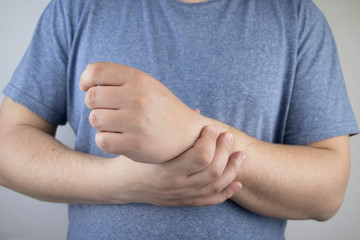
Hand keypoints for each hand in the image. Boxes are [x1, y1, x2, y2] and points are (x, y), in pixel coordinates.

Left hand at [80, 62, 209, 162]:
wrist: (188, 134)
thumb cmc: (161, 108)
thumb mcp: (147, 85)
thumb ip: (120, 79)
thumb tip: (86, 80)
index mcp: (139, 79)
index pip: (96, 71)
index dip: (86, 80)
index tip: (89, 88)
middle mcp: (138, 98)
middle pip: (91, 98)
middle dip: (96, 105)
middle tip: (110, 111)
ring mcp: (137, 122)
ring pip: (95, 120)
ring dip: (101, 124)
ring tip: (117, 125)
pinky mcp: (135, 145)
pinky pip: (102, 141)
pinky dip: (106, 141)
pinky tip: (120, 138)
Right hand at [113, 126, 244, 206]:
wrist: (120, 185)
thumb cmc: (132, 159)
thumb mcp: (146, 143)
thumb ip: (171, 129)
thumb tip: (196, 112)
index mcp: (166, 170)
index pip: (201, 157)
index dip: (210, 141)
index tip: (210, 128)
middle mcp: (176, 185)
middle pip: (213, 171)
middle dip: (225, 151)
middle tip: (228, 137)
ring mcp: (182, 196)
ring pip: (216, 186)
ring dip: (232, 169)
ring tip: (240, 155)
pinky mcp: (184, 202)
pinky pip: (211, 200)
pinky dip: (227, 192)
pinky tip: (237, 182)